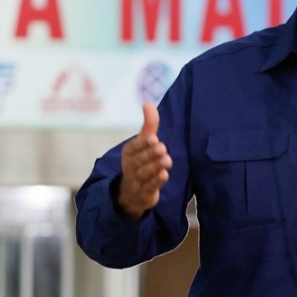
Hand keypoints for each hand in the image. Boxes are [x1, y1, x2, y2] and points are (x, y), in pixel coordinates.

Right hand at [117, 102, 172, 219]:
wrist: (132, 192)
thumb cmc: (140, 161)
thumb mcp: (144, 143)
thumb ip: (149, 124)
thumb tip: (148, 102)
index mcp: (129, 152)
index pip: (135, 147)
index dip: (144, 144)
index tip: (153, 138)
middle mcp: (130, 166)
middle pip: (141, 160)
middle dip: (151, 154)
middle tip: (162, 148)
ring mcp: (136, 181)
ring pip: (145, 173)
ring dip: (156, 166)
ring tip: (167, 160)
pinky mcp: (144, 193)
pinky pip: (150, 187)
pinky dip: (157, 181)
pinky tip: (164, 175)